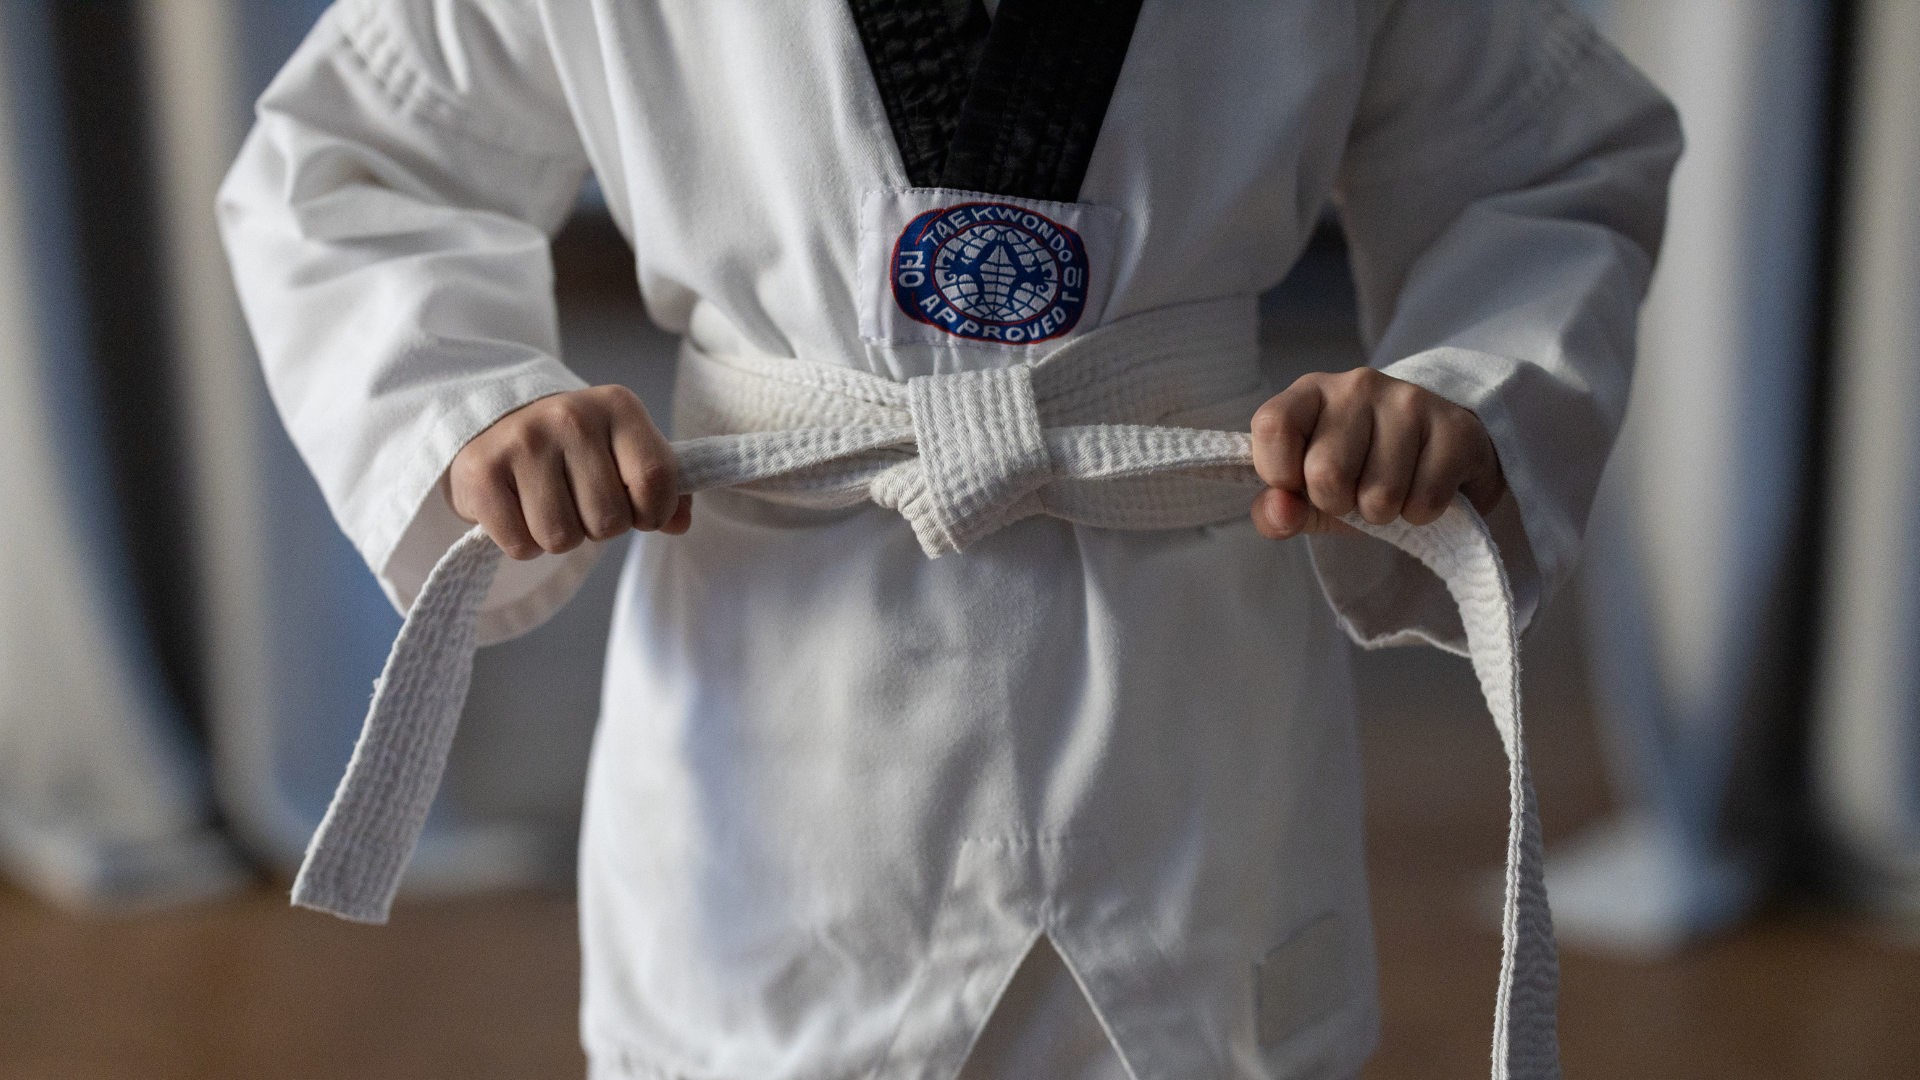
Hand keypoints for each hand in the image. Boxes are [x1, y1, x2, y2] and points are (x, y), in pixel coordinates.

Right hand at [448, 385, 690, 559]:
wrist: (496, 425)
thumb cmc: (575, 448)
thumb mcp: (626, 451)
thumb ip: (662, 484)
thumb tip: (678, 523)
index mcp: (618, 406)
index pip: (656, 478)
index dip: (654, 513)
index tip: (640, 513)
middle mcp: (571, 416)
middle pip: (609, 520)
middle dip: (600, 528)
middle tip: (581, 502)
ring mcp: (523, 440)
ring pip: (562, 539)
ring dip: (561, 538)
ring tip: (550, 505)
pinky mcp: (481, 470)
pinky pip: (521, 545)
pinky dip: (523, 543)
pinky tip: (519, 510)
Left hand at [1249, 368, 1504, 539]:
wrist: (1438, 454)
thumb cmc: (1360, 471)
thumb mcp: (1307, 493)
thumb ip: (1276, 508)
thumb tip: (1279, 513)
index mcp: (1311, 393)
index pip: (1272, 425)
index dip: (1279, 472)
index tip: (1297, 485)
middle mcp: (1358, 385)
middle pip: (1326, 473)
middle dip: (1338, 503)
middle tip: (1352, 493)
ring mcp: (1409, 401)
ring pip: (1380, 495)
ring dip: (1381, 513)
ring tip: (1390, 491)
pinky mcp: (1454, 427)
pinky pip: (1425, 501)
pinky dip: (1420, 513)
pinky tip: (1422, 488)